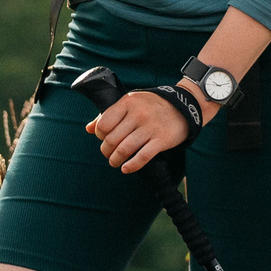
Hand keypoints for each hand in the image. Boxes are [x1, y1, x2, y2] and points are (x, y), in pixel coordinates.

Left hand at [86, 88, 204, 173]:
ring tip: (114, 162)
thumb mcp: (130, 103)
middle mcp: (139, 114)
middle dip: (106, 150)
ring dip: (115, 160)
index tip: (103, 138)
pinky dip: (131, 166)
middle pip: (112, 139)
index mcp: (128, 102)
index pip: (104, 123)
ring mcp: (150, 128)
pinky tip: (126, 168)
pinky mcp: (161, 140)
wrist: (182, 108)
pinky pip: (142, 158)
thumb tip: (88, 128)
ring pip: (124, 150)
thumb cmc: (151, 106)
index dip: (99, 135)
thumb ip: (109, 114)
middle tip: (108, 153)